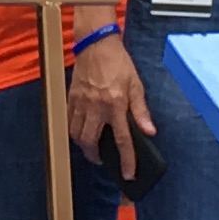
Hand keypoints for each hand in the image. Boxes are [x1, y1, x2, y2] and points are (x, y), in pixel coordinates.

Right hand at [69, 33, 153, 179]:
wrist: (96, 45)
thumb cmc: (118, 63)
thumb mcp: (136, 85)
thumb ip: (141, 111)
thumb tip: (149, 131)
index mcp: (116, 105)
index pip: (122, 140)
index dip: (127, 160)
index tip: (128, 174)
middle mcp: (97, 107)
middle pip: (91, 142)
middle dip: (95, 157)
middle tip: (102, 159)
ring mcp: (81, 103)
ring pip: (77, 135)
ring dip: (84, 146)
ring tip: (91, 147)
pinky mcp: (71, 98)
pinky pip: (69, 122)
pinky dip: (74, 131)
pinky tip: (81, 131)